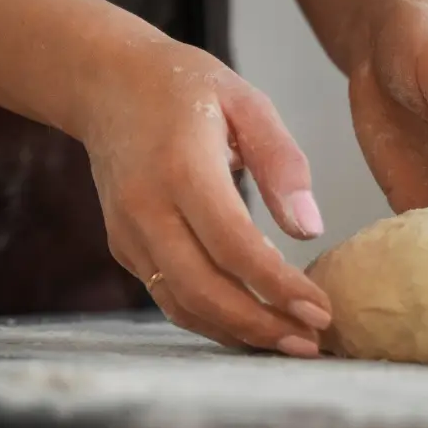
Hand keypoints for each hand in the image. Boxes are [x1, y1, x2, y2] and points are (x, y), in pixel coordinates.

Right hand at [76, 34, 331, 356]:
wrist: (104, 83)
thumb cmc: (185, 87)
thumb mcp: (247, 101)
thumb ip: (282, 163)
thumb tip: (310, 229)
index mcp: (182, 168)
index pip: (233, 245)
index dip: (278, 286)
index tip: (323, 311)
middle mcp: (146, 208)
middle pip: (204, 289)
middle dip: (262, 326)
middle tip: (314, 343)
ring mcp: (128, 233)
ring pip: (182, 304)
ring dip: (238, 333)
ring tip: (292, 343)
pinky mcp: (123, 247)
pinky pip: (169, 296)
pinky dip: (212, 320)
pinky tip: (254, 326)